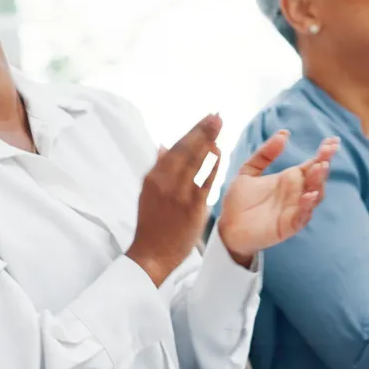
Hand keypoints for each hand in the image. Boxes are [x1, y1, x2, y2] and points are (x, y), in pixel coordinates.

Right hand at [125, 114, 222, 284]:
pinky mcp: (193, 206)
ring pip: (196, 161)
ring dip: (208, 141)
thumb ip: (159, 169)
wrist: (152, 253)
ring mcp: (179, 193)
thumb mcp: (148, 193)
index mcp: (153, 177)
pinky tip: (220, 152)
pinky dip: (213, 165)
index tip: (204, 119)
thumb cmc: (151, 224)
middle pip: (186, 150)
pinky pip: (206, 181)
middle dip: (202, 131)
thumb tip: (164, 146)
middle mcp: (165, 182)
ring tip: (218, 125)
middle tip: (216, 115)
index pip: (175, 149)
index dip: (191, 132)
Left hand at [214, 130, 337, 264]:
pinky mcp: (289, 225)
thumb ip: (264, 154)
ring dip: (319, 182)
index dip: (323, 152)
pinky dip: (307, 205)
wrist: (227, 228)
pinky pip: (303, 215)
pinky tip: (308, 194)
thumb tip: (284, 133)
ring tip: (320, 167)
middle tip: (326, 154)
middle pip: (317, 178)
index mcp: (290, 179)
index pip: (312, 163)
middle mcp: (297, 193)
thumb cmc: (240, 201)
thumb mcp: (248, 172)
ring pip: (315, 195)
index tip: (332, 140)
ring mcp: (295, 208)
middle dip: (323, 165)